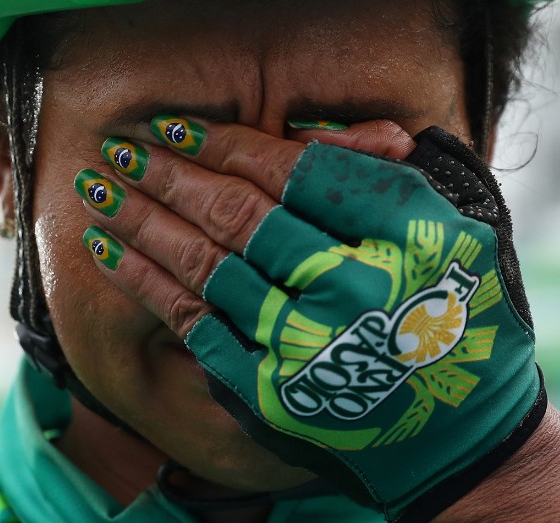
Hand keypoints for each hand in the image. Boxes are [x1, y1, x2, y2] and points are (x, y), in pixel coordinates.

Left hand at [75, 117, 544, 521]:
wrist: (462, 434)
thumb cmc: (463, 318)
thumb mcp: (455, 229)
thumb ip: (384, 177)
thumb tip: (303, 132)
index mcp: (398, 234)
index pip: (292, 171)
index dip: (227, 143)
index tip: (177, 126)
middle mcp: (346, 285)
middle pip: (237, 212)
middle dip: (170, 174)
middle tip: (121, 146)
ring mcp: (302, 342)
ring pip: (204, 263)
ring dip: (142, 219)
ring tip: (97, 187)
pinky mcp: (269, 390)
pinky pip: (194, 324)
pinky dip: (145, 284)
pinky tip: (107, 251)